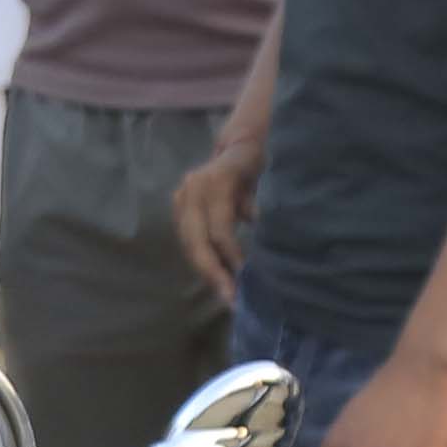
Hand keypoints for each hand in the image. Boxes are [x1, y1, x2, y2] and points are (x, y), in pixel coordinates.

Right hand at [170, 134, 262, 300]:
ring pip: (190, 245)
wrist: (240, 146)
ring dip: (207, 271)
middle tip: (231, 300)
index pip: (219, 230)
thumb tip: (266, 242)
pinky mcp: (179, 208)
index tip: (246, 277)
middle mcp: (192, 189)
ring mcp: (181, 198)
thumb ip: (261, 210)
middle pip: (197, 242)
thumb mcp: (266, 181)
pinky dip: (203, 260)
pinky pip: (189, 241)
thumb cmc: (258, 162)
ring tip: (226, 293)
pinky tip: (218, 277)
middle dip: (213, 273)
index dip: (232, 256)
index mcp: (215, 181)